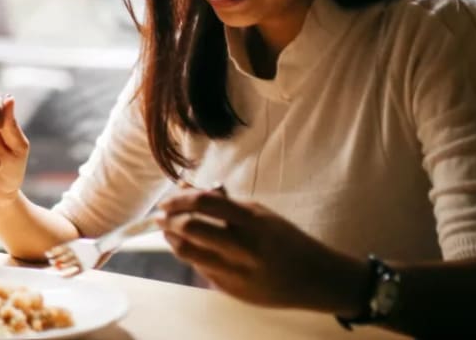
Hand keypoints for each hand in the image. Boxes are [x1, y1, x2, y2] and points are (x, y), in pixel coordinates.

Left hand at [159, 188, 368, 312]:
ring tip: (168, 231)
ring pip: (188, 252)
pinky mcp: (231, 290)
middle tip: (161, 215)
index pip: (205, 202)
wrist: (315, 279)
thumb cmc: (285, 240)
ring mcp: (236, 272)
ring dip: (171, 238)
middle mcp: (243, 247)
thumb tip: (184, 186)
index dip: (179, 199)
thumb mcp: (259, 214)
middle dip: (168, 219)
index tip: (167, 200)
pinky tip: (188, 248)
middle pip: (190, 228)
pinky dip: (190, 255)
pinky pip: (200, 269)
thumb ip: (222, 202)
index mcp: (253, 222)